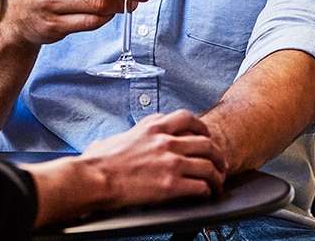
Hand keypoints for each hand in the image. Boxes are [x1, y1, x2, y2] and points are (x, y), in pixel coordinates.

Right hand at [79, 110, 226, 200]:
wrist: (94, 178)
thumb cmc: (99, 161)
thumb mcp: (120, 136)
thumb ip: (132, 134)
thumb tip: (123, 140)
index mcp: (153, 126)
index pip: (187, 118)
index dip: (202, 128)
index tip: (205, 135)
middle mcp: (166, 141)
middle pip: (206, 142)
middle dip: (217, 154)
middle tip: (220, 163)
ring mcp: (170, 162)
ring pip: (208, 165)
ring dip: (217, 176)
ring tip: (218, 183)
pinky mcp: (170, 185)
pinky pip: (200, 186)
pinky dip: (207, 191)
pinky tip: (206, 194)